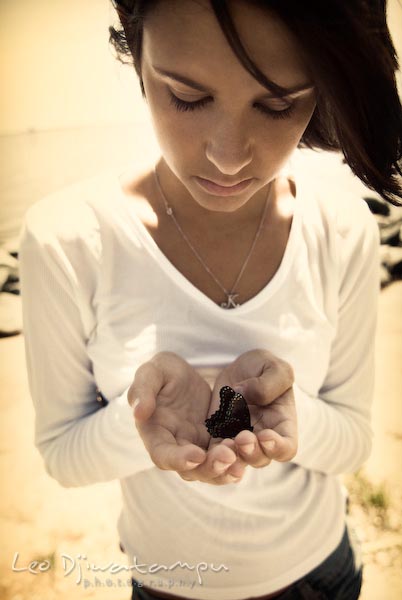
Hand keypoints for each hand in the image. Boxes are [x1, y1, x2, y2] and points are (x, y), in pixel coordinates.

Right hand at [128, 352, 246, 484]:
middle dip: (209, 467)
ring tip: (240, 461)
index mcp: (155, 434)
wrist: (184, 374)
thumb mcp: (151, 372)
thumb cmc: (162, 372)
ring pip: (210, 469)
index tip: (196, 455)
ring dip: (225, 469)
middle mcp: (175, 448)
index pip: (162, 455)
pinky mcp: (215, 443)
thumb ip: (143, 389)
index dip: (177, 459)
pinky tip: (251, 453)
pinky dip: (238, 460)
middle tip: (228, 456)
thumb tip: (138, 412)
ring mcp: (196, 448)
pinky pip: (226, 458)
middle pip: (190, 470)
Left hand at [210, 349, 296, 467]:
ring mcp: (238, 441)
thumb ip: (268, 384)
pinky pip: (213, 452)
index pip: (286, 448)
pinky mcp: (217, 437)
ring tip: (225, 443)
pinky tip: (206, 447)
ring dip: (230, 457)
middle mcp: (261, 439)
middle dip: (251, 452)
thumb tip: (246, 396)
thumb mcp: (275, 367)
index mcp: (282, 425)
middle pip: (260, 459)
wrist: (240, 369)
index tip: (266, 435)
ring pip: (235, 461)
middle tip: (242, 438)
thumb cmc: (265, 368)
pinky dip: (211, 453)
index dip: (278, 447)